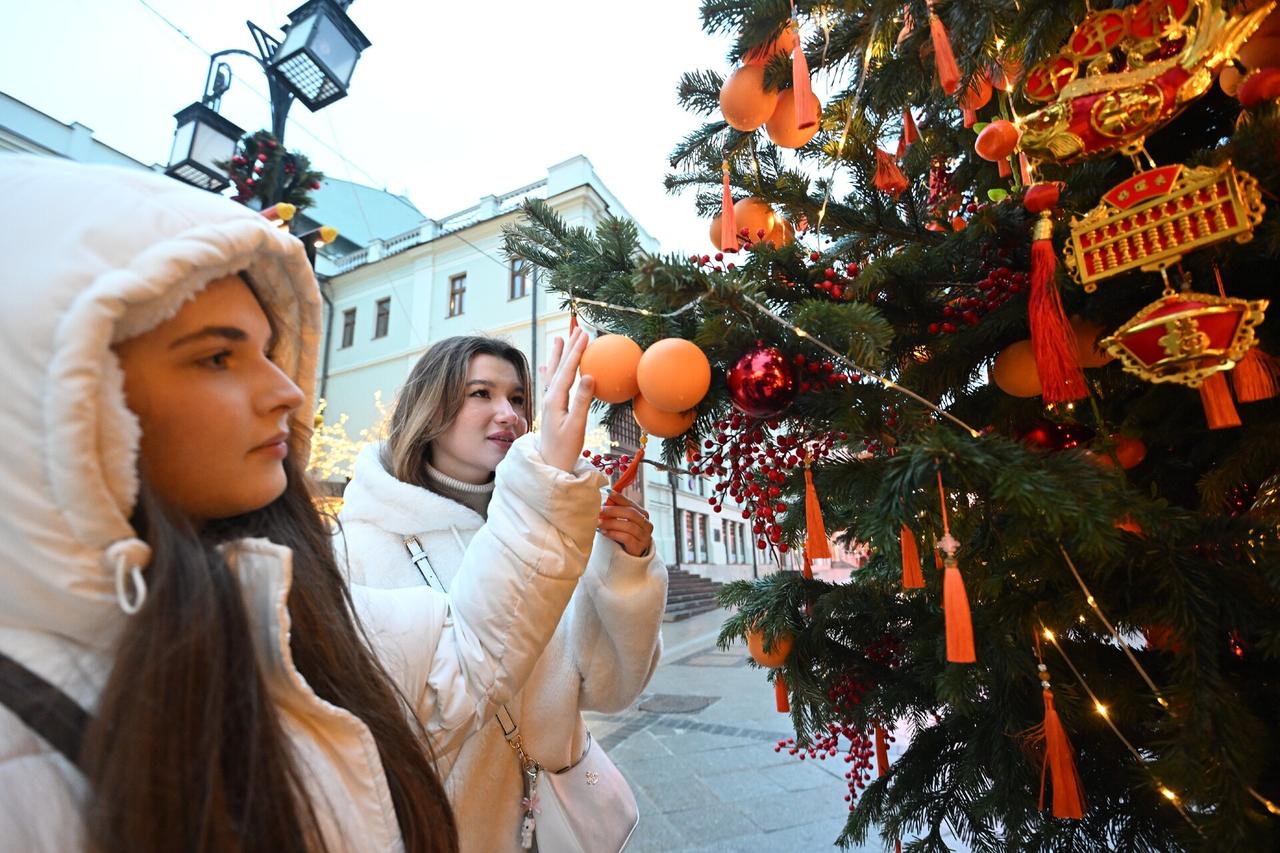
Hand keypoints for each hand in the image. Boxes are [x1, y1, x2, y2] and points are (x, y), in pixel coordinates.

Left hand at [538, 329, 594, 473]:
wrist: (549, 465)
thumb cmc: (564, 448)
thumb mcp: (576, 425)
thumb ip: (582, 400)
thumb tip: (589, 375)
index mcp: (556, 399)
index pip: (567, 370)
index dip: (576, 351)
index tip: (584, 335)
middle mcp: (550, 397)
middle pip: (560, 367)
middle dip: (568, 347)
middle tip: (576, 329)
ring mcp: (549, 402)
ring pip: (554, 372)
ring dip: (558, 355)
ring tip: (558, 338)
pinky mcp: (551, 408)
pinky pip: (550, 383)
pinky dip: (550, 371)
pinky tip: (545, 366)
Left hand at [598, 490, 652, 556]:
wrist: (629, 558)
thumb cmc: (623, 537)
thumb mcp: (621, 522)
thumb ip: (617, 510)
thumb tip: (607, 497)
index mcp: (643, 515)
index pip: (631, 504)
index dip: (620, 498)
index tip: (609, 493)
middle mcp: (647, 525)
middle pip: (631, 513)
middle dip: (613, 511)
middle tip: (599, 510)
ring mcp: (645, 537)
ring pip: (629, 526)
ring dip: (611, 523)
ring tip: (599, 523)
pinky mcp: (639, 548)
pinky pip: (627, 538)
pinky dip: (614, 533)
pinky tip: (604, 533)